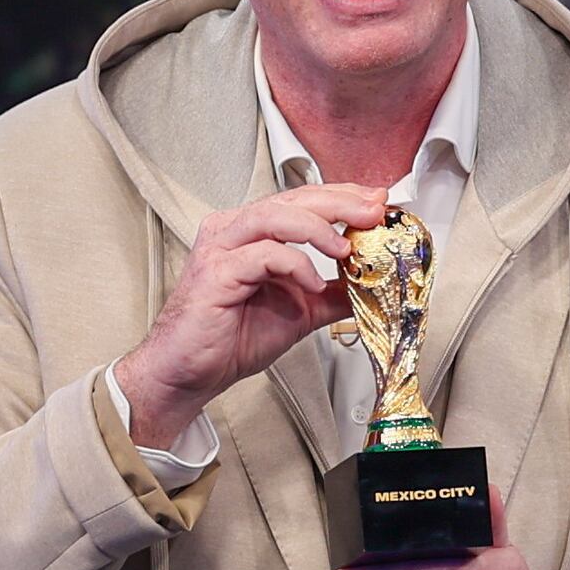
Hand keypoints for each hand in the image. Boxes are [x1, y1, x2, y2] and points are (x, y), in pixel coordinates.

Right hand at [116, 180, 386, 451]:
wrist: (190, 372)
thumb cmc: (231, 338)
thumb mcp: (301, 311)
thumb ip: (334, 294)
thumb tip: (375, 285)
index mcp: (252, 231)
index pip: (304, 200)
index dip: (343, 197)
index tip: (378, 202)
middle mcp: (234, 229)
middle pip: (294, 199)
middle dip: (341, 202)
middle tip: (374, 211)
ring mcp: (222, 247)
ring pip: (276, 215)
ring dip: (318, 228)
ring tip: (346, 250)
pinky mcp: (216, 271)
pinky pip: (263, 254)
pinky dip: (295, 264)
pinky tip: (312, 284)